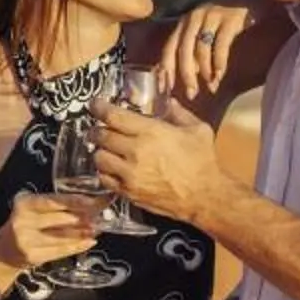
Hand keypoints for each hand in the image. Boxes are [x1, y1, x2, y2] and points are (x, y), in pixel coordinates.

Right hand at [0, 193, 98, 280]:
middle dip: (84, 217)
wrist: (1, 253)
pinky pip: (60, 251)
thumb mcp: (33, 211)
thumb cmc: (23, 226)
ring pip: (63, 236)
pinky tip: (89, 242)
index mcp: (25, 203)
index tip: (94, 201)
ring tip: (97, 228)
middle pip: (61, 219)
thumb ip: (55, 207)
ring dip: (83, 233)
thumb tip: (90, 203)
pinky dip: (77, 246)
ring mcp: (27, 240)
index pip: (53, 201)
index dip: (75, 201)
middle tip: (103, 214)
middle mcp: (23, 220)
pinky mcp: (32, 256)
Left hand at [93, 96, 223, 224]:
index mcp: (151, 132)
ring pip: (99, 158)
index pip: (113, 116)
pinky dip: (105, 172)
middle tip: (98, 129)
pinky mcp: (128, 191)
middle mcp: (136, 151)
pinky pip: (105, 179)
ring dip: (100, 151)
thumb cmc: (202, 162)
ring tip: (106, 150)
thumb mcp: (198, 130)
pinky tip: (113, 169)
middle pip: (101, 136)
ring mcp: (129, 173)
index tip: (95, 105)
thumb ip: (179, 113)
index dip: (99, 108)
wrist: (204, 196)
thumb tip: (169, 103)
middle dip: (96, 130)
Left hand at [162, 0, 288, 113]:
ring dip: (205, 71)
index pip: (169, 47)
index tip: (167, 88)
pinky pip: (220, 45)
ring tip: (212, 86)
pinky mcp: (230, 18)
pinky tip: (221, 74)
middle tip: (192, 94)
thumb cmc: (232, 18)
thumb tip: (190, 75)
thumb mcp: (209, 29)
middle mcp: (195, 16)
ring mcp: (212, 15)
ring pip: (201, 49)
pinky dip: (219, 62)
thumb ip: (198, 48)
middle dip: (186, 75)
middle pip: (183, 50)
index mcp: (186, 21)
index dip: (167, 68)